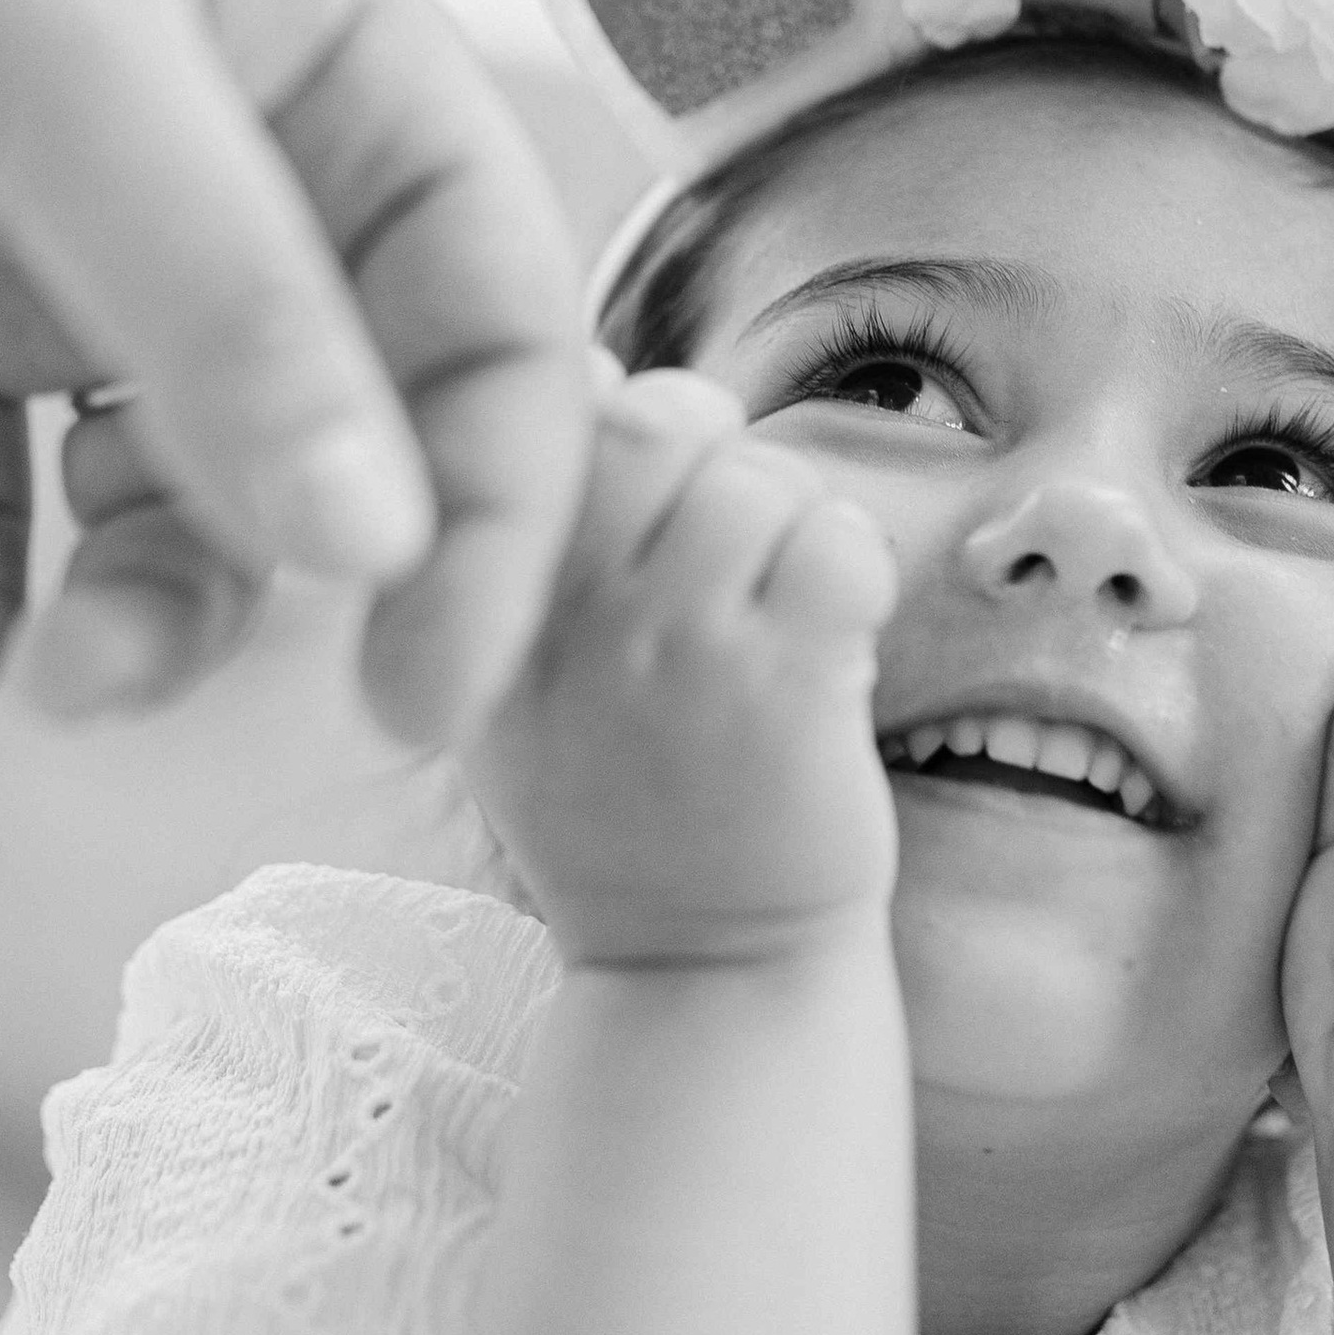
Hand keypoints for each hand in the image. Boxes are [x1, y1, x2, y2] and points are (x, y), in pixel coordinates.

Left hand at [0, 0, 588, 741]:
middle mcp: (236, 190)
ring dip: (113, 616)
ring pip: (153, 506)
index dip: (491, 524)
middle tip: (133, 684)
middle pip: (332, 456)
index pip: (492, 339)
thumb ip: (222, 298)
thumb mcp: (55, 46)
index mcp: (347, 86)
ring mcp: (65, 257)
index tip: (424, 690)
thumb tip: (380, 549)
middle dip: (261, 596)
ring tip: (26, 683)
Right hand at [465, 362, 898, 967]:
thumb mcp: (522, 681)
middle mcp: (561, 621)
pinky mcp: (782, 690)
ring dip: (795, 528)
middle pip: (658, 421)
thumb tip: (588, 360)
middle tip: (730, 540)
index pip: (546, 421)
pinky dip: (855, 573)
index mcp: (478, 609)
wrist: (702, 974)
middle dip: (714, 453)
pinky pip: (838, 544)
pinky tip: (831, 640)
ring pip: (762, 479)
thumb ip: (536, 531)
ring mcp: (673, 654)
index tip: (642, 513)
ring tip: (778, 615)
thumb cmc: (626, 806)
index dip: (617, 431)